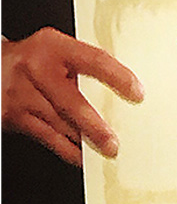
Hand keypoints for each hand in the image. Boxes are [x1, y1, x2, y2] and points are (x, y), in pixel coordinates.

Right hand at [2, 27, 143, 165]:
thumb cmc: (34, 59)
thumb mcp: (57, 50)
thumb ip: (84, 65)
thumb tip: (125, 90)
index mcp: (53, 47)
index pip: (93, 60)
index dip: (118, 77)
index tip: (137, 94)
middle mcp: (35, 69)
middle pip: (71, 102)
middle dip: (95, 127)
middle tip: (114, 143)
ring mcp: (21, 94)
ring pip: (60, 125)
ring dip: (85, 141)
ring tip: (105, 150)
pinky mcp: (12, 116)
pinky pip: (47, 138)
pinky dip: (69, 150)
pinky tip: (84, 157)